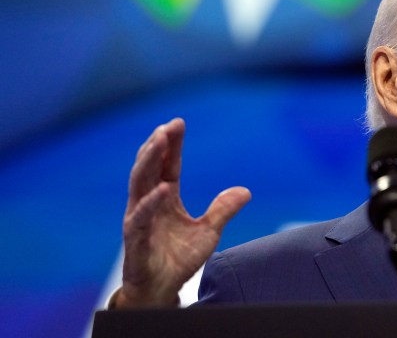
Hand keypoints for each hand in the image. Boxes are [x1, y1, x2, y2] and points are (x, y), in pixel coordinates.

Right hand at [116, 118, 250, 306]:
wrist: (161, 290)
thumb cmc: (178, 260)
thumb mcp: (208, 231)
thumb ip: (222, 210)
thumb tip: (245, 191)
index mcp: (164, 198)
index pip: (168, 166)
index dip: (173, 146)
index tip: (179, 123)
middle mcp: (148, 204)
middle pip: (149, 168)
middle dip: (158, 145)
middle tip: (169, 125)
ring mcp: (139, 220)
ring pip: (139, 184)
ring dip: (148, 161)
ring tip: (159, 141)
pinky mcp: (134, 240)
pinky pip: (140, 217)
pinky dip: (151, 201)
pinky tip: (163, 187)